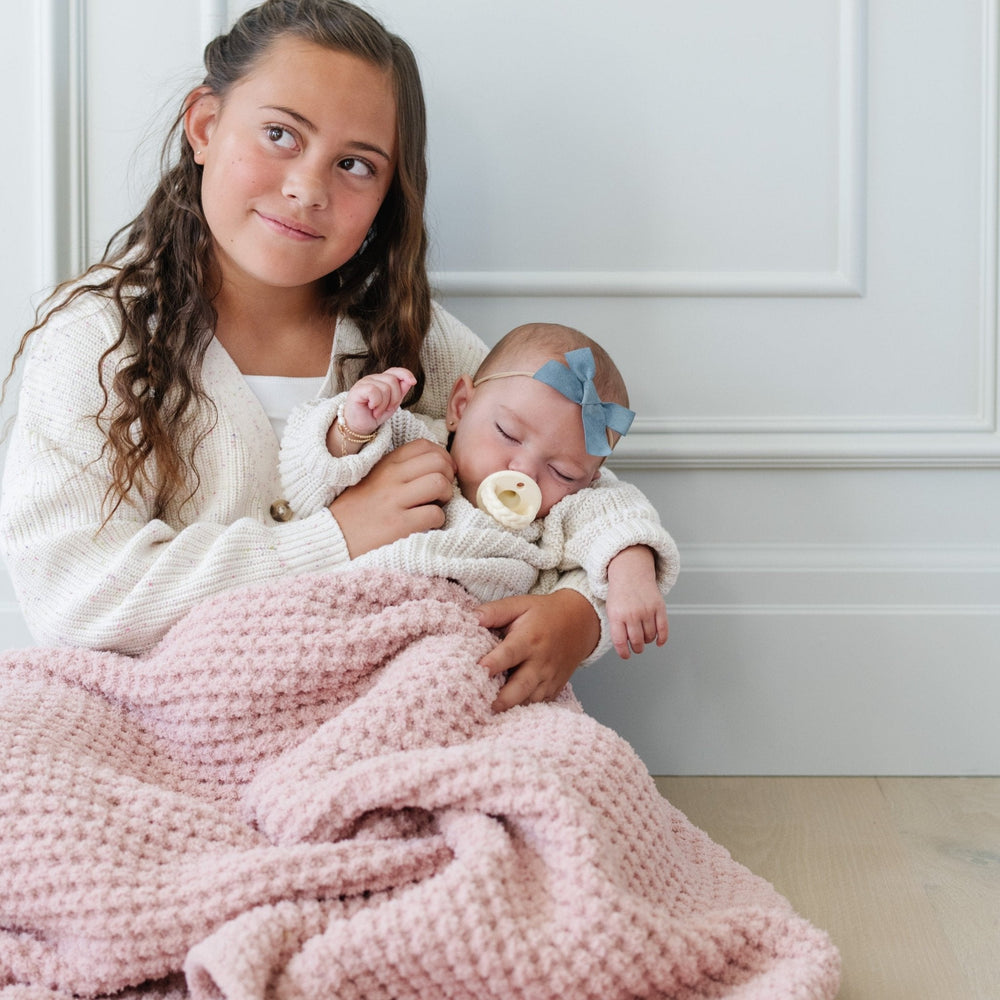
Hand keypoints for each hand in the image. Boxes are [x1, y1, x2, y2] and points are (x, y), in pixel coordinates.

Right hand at [329, 438, 454, 556]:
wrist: (332, 540)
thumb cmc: (355, 512)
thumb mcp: (372, 480)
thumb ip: (398, 470)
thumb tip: (434, 466)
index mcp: (385, 465)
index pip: (424, 445)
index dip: (441, 457)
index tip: (440, 472)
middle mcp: (390, 478)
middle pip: (438, 461)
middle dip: (448, 476)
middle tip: (441, 492)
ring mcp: (394, 501)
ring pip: (439, 483)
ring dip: (445, 496)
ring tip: (435, 506)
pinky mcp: (399, 525)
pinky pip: (435, 514)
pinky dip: (438, 520)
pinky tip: (426, 525)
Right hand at [341, 367, 416, 434]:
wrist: (359, 427)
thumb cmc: (374, 415)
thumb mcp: (392, 404)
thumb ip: (401, 392)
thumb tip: (410, 381)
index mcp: (381, 380)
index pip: (395, 371)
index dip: (405, 374)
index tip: (413, 382)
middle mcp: (373, 379)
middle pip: (393, 381)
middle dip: (395, 398)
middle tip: (386, 408)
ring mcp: (364, 383)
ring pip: (385, 387)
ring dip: (384, 404)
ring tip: (377, 411)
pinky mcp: (357, 389)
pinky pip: (374, 391)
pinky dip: (376, 403)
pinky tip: (372, 408)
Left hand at [476, 589, 599, 711]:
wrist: (579, 623)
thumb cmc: (544, 614)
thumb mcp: (520, 604)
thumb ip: (494, 611)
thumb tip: (471, 619)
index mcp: (529, 639)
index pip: (509, 653)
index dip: (493, 664)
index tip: (478, 672)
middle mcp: (541, 661)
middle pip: (521, 686)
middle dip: (502, 699)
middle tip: (482, 707)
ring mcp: (550, 677)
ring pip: (530, 700)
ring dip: (511, 707)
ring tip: (488, 713)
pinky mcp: (555, 688)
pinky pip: (539, 703)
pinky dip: (523, 709)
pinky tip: (507, 712)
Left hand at [606, 546, 668, 658]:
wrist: (630, 570)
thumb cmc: (619, 592)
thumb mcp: (611, 609)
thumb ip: (617, 627)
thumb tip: (625, 646)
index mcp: (617, 615)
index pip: (620, 641)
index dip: (624, 652)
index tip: (626, 655)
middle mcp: (632, 614)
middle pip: (637, 641)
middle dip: (637, 648)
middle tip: (637, 648)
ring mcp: (647, 610)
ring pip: (650, 636)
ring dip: (648, 641)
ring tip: (644, 638)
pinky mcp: (659, 607)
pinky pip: (663, 629)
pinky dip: (662, 638)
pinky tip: (659, 642)